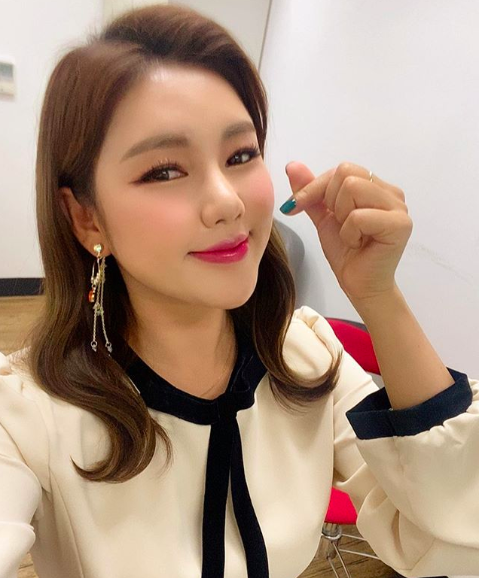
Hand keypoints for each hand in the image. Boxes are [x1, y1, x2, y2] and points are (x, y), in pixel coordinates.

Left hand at [282, 161, 412, 303]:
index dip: (315, 187)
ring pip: (352, 188)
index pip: (341, 169)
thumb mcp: (322, 217)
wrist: (359, 285)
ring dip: (341, 218)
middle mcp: (391, 192)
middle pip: (346, 173)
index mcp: (375, 187)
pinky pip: (358, 216)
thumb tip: (292, 165)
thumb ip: (311, 191)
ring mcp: (399, 207)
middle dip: (331, 202)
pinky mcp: (400, 225)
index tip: (296, 206)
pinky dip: (349, 233)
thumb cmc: (346, 252)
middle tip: (341, 225)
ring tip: (351, 235)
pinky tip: (359, 244)